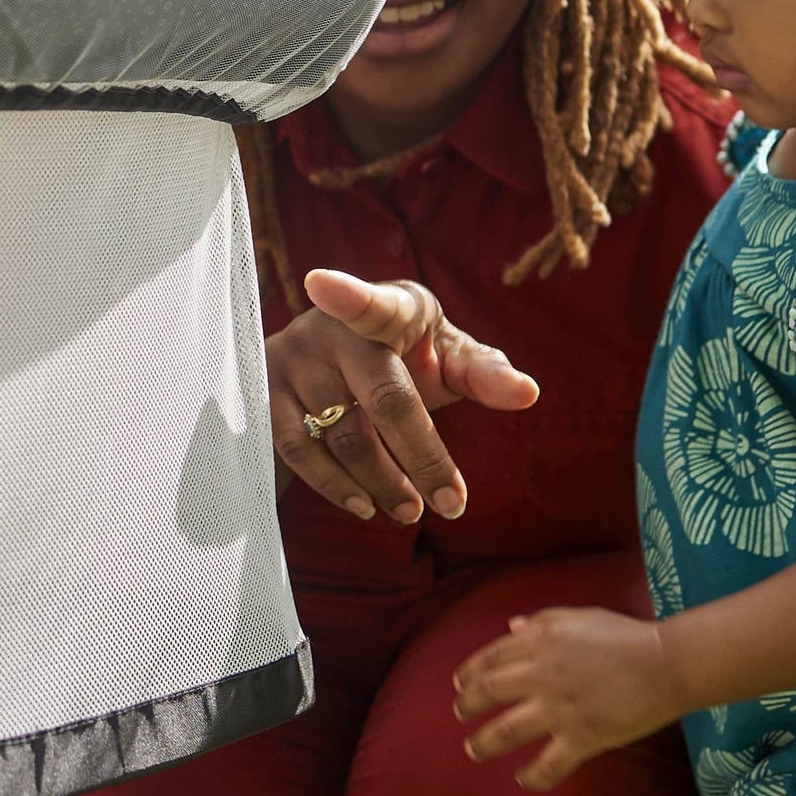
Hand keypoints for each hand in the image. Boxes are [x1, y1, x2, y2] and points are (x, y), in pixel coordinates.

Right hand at [268, 270, 537, 523]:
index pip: (371, 303)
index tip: (322, 284)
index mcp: (388, 308)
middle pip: (384, 396)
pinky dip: (336, 485)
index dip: (347, 294)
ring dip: (383, 481)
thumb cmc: (405, 359)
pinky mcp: (267, 394)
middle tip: (451, 504)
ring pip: (344, 432)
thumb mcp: (447, 358)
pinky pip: (301, 449)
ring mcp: (294, 359)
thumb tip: (528, 393)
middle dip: (423, 456)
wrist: (328, 365)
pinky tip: (364, 505)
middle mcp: (333, 327)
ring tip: (411, 511)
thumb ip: (485, 372)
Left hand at [452, 606, 681, 789]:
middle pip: (490, 691)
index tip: (460, 684)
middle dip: (468, 705)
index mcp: (542, 641)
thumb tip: (510, 627)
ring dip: (485, 742)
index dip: (471, 671)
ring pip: (508, 730)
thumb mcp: (579, 616)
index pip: (493, 657)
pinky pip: (549, 764)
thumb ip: (541, 621)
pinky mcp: (582, 738)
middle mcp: (543, 674)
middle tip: (459, 714)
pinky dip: (532, 776)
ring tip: (473, 749)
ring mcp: (560, 708)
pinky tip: (522, 779)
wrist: (665, 664)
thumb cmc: (625, 635)